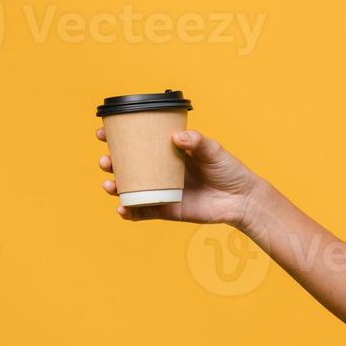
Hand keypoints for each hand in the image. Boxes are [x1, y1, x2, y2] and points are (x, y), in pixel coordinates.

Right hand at [95, 126, 266, 229]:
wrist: (241, 199)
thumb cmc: (228, 170)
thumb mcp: (213, 150)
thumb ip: (197, 142)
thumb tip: (177, 137)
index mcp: (168, 151)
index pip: (139, 141)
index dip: (118, 138)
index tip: (103, 133)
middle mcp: (161, 170)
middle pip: (128, 166)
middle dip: (111, 163)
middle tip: (105, 160)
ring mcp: (162, 190)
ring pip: (131, 189)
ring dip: (115, 187)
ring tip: (109, 184)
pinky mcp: (166, 209)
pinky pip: (143, 212)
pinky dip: (130, 212)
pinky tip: (122, 208)